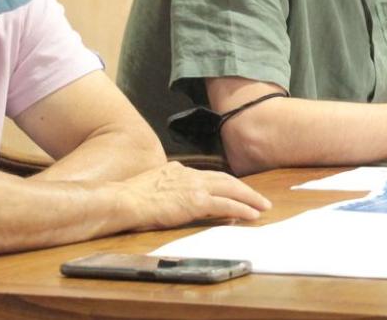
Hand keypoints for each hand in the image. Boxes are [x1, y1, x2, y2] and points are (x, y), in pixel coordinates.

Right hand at [123, 162, 270, 230]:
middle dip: (245, 189)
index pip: (208, 176)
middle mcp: (189, 174)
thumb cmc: (130, 198)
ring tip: (262, 207)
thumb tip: (175, 197)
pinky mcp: (195, 201)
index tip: (235, 191)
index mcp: (178, 170)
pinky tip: (251, 214)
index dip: (225, 184)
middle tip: (260, 199)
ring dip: (249, 198)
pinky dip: (241, 208)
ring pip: (230, 189)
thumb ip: (168, 189)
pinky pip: (225, 204)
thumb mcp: (152, 186)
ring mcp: (194, 186)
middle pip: (225, 179)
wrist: (123, 200)